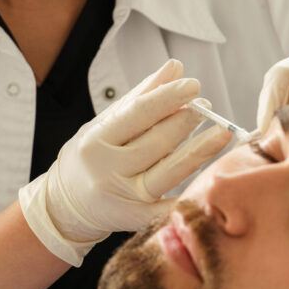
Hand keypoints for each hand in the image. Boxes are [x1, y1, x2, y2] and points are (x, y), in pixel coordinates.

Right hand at [19, 60, 230, 265]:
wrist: (66, 207)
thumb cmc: (91, 157)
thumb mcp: (106, 124)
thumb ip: (142, 96)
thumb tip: (175, 68)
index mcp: (96, 140)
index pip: (138, 114)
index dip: (169, 98)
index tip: (193, 85)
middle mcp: (107, 170)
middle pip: (157, 142)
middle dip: (187, 122)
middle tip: (208, 108)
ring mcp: (123, 198)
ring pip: (168, 172)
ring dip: (199, 151)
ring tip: (222, 133)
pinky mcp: (137, 220)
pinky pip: (169, 207)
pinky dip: (188, 194)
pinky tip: (210, 179)